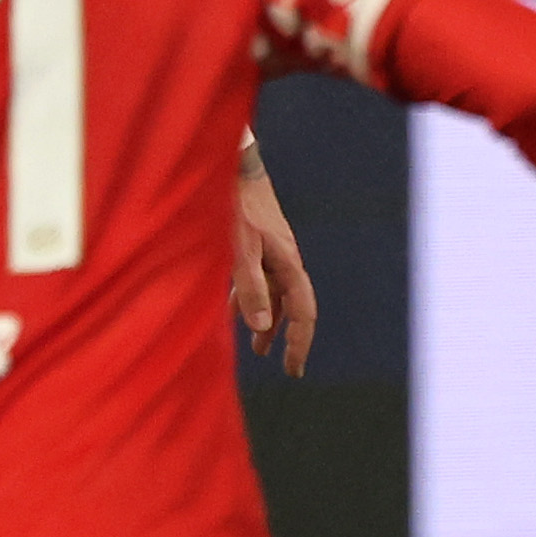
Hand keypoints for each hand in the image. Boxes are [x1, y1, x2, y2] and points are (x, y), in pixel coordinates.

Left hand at [228, 153, 319, 375]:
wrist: (234, 167)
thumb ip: (251, 286)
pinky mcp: (257, 246)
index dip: (299, 343)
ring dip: (266, 322)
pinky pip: (257, 281)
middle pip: (293, 308)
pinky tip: (231, 312)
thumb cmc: (236, 206)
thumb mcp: (240, 248)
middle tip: (286, 367)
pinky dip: (248, 300)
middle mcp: (285, 262)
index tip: (293, 369)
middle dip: (288, 338)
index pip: (303, 313)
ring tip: (257, 347)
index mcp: (288, 265)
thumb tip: (262, 326)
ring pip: (274, 296)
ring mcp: (272, 254)